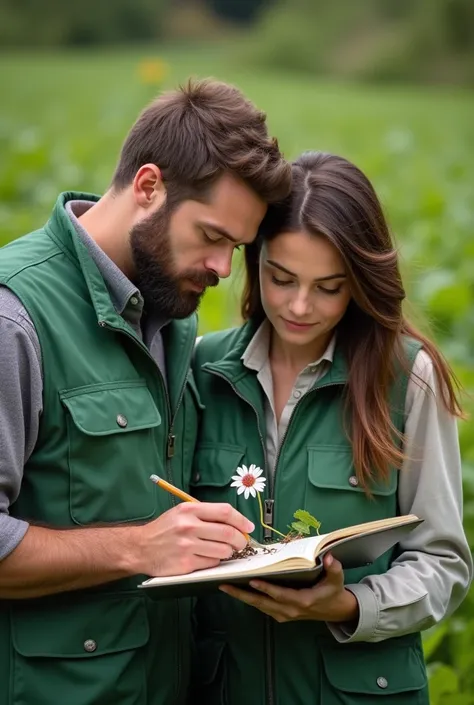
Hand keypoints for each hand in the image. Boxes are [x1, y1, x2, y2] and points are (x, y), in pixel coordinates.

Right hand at [130, 502, 253, 576]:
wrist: (140, 547)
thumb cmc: (164, 529)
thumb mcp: (181, 513)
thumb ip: (205, 515)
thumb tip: (235, 523)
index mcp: (190, 510)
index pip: (225, 512)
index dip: (241, 520)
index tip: (248, 527)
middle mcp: (189, 526)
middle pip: (227, 532)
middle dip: (240, 540)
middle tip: (241, 543)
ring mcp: (187, 546)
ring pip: (223, 550)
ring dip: (228, 552)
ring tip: (224, 550)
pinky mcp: (186, 563)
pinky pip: (211, 563)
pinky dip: (214, 562)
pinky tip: (207, 558)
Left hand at [219, 553, 358, 623]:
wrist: (335, 611)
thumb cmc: (334, 592)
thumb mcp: (337, 579)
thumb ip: (334, 568)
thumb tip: (329, 557)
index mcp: (303, 601)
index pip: (280, 595)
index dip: (266, 589)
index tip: (251, 581)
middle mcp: (290, 611)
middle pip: (262, 603)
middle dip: (242, 595)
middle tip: (224, 585)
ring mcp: (284, 614)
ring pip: (259, 606)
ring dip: (242, 597)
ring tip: (226, 586)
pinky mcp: (280, 614)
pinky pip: (262, 607)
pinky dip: (249, 599)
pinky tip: (238, 590)